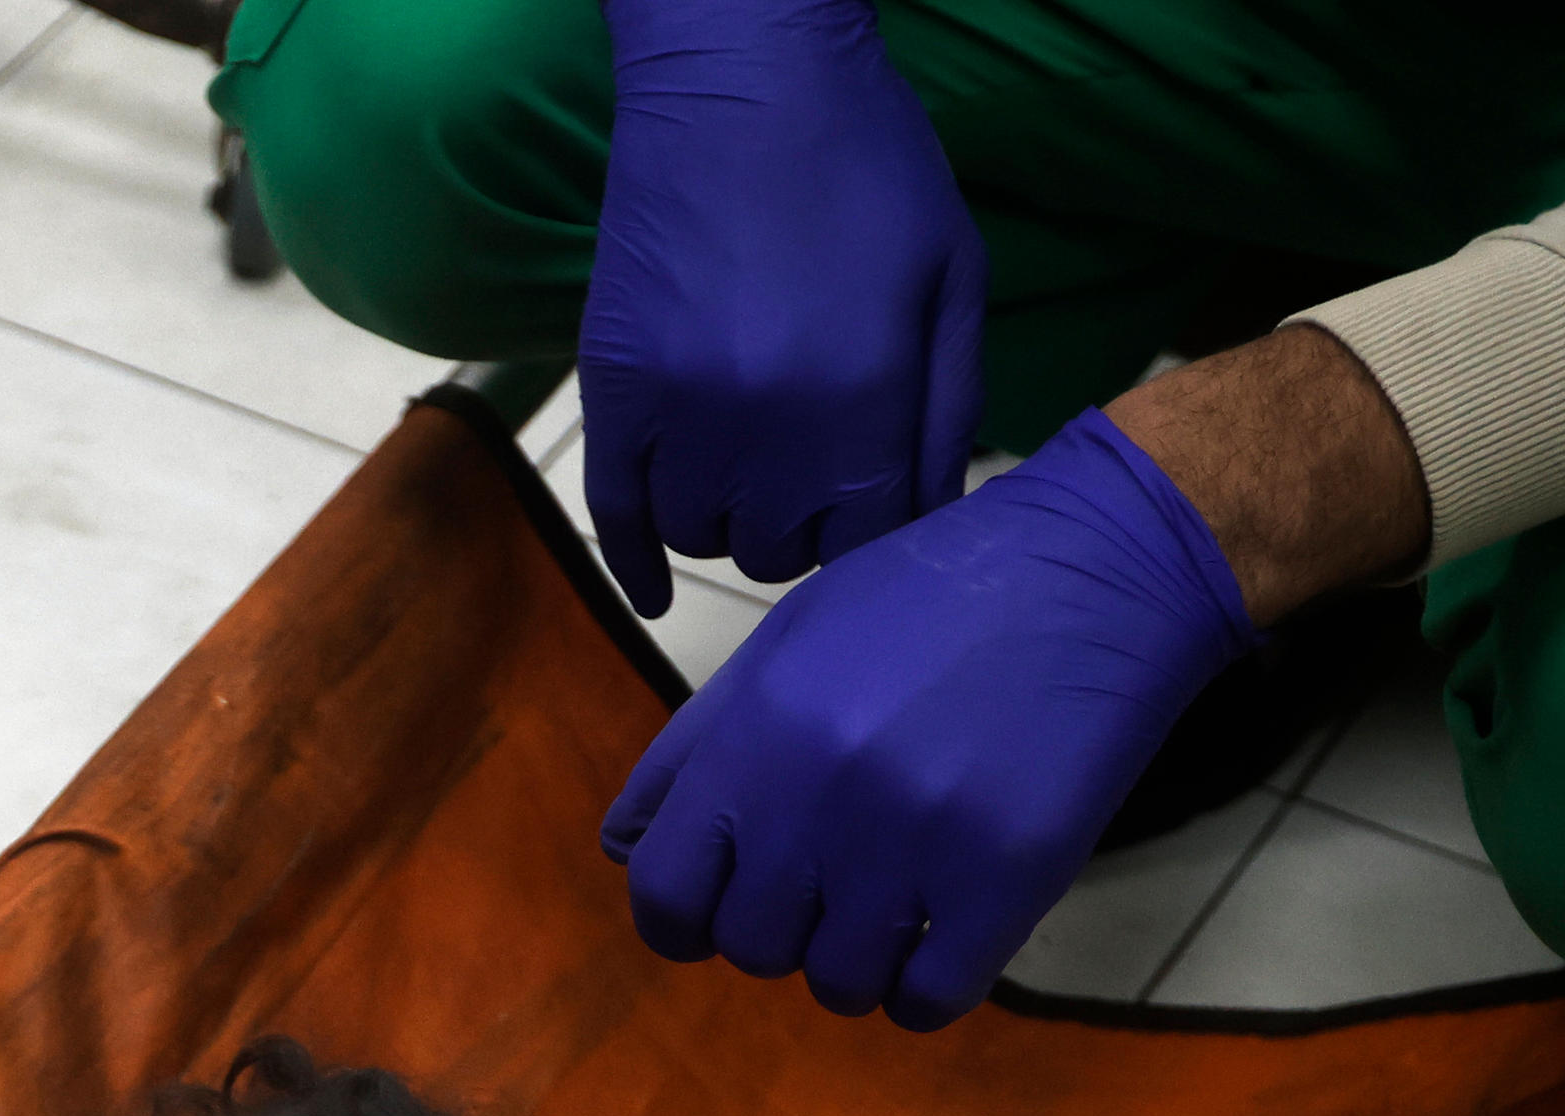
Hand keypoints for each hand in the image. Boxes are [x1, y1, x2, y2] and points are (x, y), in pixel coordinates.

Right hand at [579, 0, 989, 605]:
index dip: (876, 533)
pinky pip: (616, 513)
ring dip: (730, 520)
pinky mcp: (612, 389)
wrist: (742, 78)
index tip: (870, 501)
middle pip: (782, 551)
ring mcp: (678, 414)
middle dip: (804, 525)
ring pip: (703, 536)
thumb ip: (950, 408)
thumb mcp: (952, 278)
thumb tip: (932, 517)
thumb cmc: (867, 167)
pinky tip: (656, 589)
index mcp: (864, 405)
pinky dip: (638, 560)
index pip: (869, 544)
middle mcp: (767, 430)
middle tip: (811, 476)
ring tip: (750, 472)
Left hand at [602, 410, 1258, 1026]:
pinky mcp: (1005, 878)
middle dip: (783, 928)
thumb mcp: (789, 641)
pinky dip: (928, 987)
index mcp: (756, 737)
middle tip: (836, 880)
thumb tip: (623, 847)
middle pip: (751, 947)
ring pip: (839, 984)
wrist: (1097, 570)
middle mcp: (820, 797)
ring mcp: (914, 844)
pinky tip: (948, 934)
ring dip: (860, 959)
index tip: (722, 912)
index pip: (663, 894)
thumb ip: (696, 748)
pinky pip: (928, 1001)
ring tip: (901, 895)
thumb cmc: (933, 600)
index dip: (682, 921)